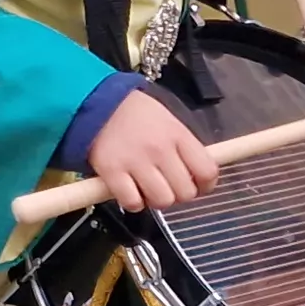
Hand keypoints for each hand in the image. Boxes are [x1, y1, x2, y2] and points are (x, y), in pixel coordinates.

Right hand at [85, 91, 218, 211]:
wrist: (97, 103)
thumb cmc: (136, 114)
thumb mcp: (168, 121)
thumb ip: (185, 147)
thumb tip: (199, 177)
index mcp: (177, 135)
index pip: (207, 171)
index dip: (206, 185)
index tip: (198, 186)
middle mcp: (160, 149)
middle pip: (186, 192)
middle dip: (179, 194)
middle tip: (168, 186)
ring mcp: (136, 162)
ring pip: (162, 201)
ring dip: (157, 200)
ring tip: (148, 189)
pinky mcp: (112, 172)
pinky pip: (133, 202)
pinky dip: (133, 202)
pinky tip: (130, 191)